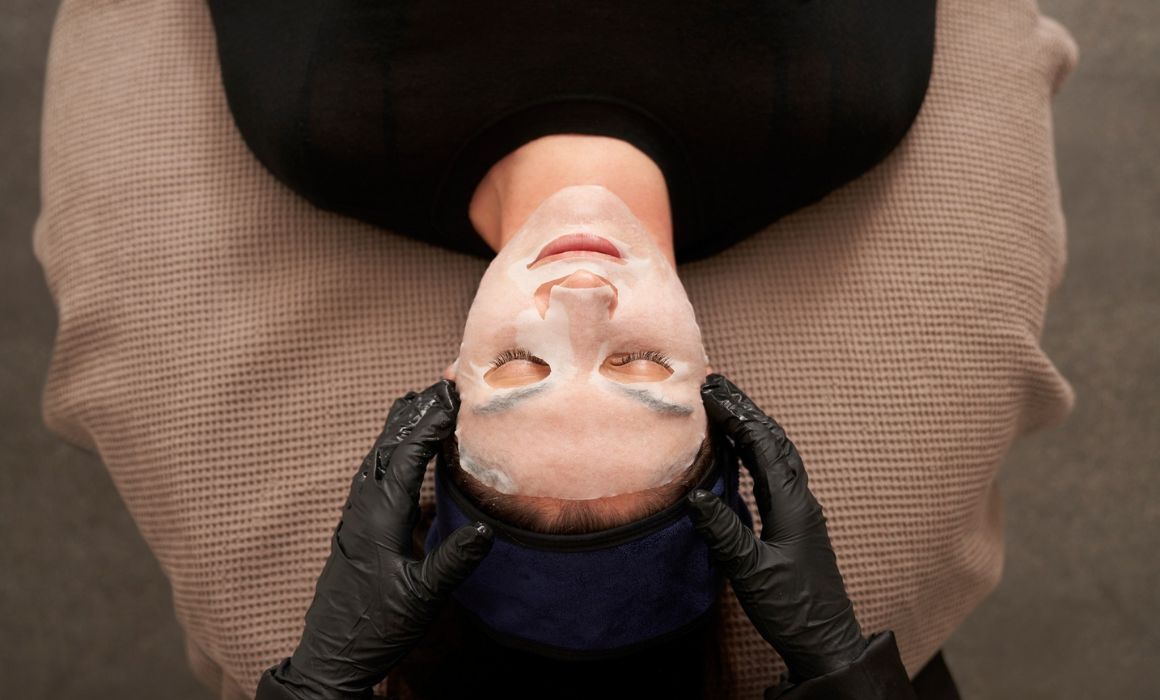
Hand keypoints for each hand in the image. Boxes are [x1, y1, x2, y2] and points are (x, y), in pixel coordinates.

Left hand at [264, 379, 493, 698]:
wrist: (332, 656)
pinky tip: (399, 451)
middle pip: (387, 446)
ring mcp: (355, 517)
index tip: (451, 395)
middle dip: (414, 413)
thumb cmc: (376, 629)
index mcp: (379, 518)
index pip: (406, 457)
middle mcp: (363, 509)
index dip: (429, 424)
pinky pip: (372, 474)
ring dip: (399, 427)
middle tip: (441, 384)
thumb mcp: (422, 598)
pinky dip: (390, 450)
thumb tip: (485, 527)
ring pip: (376, 458)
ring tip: (421, 402)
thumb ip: (452, 562)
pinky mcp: (355, 528)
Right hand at [687, 374, 866, 683]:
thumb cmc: (792, 609)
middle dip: (744, 409)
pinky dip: (755, 451)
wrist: (825, 641)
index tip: (710, 390)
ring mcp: (800, 510)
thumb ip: (725, 533)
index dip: (737, 415)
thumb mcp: (752, 572)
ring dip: (751, 426)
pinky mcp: (795, 523)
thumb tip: (697, 495)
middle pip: (773, 440)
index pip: (763, 446)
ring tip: (724, 405)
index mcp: (792, 504)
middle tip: (715, 383)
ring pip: (777, 454)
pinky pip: (775, 473)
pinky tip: (740, 451)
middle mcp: (800, 500)